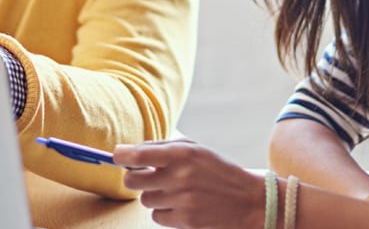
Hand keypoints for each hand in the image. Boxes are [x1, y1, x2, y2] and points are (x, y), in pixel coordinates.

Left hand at [114, 139, 266, 228]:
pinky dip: (164, 213)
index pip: (137, 155)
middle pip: (132, 181)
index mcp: (183, 154)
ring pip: (144, 200)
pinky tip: (182, 206)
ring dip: (154, 197)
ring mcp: (182, 200)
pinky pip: (156, 217)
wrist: (250, 201)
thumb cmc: (218, 172)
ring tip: (175, 192)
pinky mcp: (185, 220)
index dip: (121, 156)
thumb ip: (163, 147)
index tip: (118, 157)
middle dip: (135, 179)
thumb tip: (127, 152)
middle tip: (147, 178)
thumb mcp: (197, 150)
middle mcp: (180, 176)